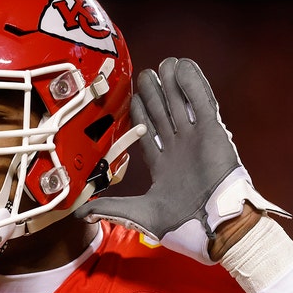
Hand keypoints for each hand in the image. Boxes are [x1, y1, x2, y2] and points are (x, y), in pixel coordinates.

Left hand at [76, 57, 290, 263]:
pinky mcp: (212, 132)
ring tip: (163, 65)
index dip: (141, 112)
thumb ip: (111, 208)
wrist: (212, 228)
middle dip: (154, 93)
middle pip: (164, 112)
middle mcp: (179, 148)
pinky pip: (202, 102)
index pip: (148, 131)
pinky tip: (183, 67)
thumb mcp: (139, 214)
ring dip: (172, 84)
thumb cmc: (181, 226)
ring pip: (181, 103)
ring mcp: (195, 139)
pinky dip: (194, 84)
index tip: (131, 97)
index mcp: (163, 165)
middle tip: (145, 74)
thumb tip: (79, 213)